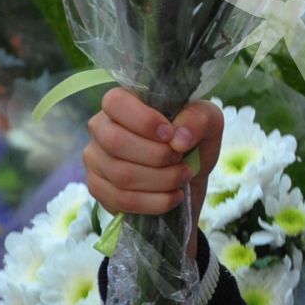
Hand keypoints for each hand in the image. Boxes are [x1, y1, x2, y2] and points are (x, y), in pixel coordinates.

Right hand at [84, 89, 222, 235]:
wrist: (188, 179)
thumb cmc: (193, 141)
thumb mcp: (209, 123)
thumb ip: (199, 119)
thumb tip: (179, 138)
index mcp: (123, 103)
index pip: (116, 102)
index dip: (144, 120)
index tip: (170, 134)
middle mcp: (101, 128)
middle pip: (115, 142)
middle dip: (157, 156)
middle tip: (180, 159)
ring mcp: (96, 160)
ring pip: (121, 174)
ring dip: (162, 180)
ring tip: (183, 177)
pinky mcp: (99, 189)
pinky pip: (122, 200)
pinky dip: (155, 202)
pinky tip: (174, 196)